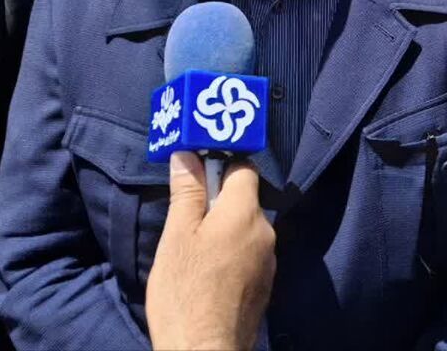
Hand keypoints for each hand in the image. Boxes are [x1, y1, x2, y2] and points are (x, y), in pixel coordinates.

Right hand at [146, 153, 275, 350]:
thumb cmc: (186, 291)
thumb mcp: (177, 236)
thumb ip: (187, 193)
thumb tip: (188, 154)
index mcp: (245, 213)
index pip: (245, 168)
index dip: (221, 165)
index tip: (197, 175)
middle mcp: (265, 231)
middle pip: (244, 199)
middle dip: (217, 202)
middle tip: (187, 219)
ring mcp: (269, 259)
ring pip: (245, 228)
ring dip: (223, 229)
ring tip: (193, 251)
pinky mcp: (265, 283)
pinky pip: (249, 252)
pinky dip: (231, 253)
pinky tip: (208, 273)